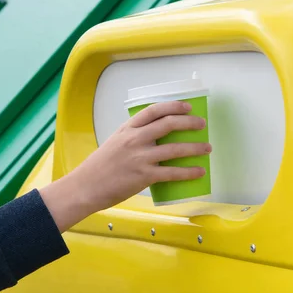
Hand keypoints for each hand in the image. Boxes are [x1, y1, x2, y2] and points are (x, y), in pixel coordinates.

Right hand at [40, 101, 210, 231]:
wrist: (85, 187)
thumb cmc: (98, 168)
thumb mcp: (113, 143)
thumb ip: (132, 138)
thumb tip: (155, 139)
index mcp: (127, 129)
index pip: (154, 111)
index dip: (173, 106)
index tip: (187, 106)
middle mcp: (135, 140)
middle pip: (169, 124)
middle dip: (190, 122)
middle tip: (201, 124)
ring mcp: (140, 157)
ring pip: (175, 149)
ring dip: (195, 147)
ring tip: (206, 148)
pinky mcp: (144, 176)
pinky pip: (172, 172)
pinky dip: (189, 172)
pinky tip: (199, 172)